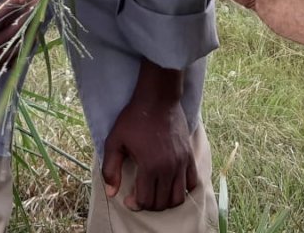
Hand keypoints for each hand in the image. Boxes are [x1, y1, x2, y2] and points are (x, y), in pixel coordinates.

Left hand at [102, 60, 197, 210]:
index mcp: (150, 166)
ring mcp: (182, 162)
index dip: (135, 204)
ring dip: (166, 201)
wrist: (158, 99)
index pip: (146, 201)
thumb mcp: (114, 141)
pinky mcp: (189, 156)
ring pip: (179, 198)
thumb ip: (110, 169)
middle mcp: (169, 168)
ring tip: (156, 193)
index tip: (129, 198)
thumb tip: (110, 193)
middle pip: (162, 203)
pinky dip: (183, 190)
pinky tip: (172, 184)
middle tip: (140, 196)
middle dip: (149, 205)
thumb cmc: (134, 119)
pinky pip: (193, 183)